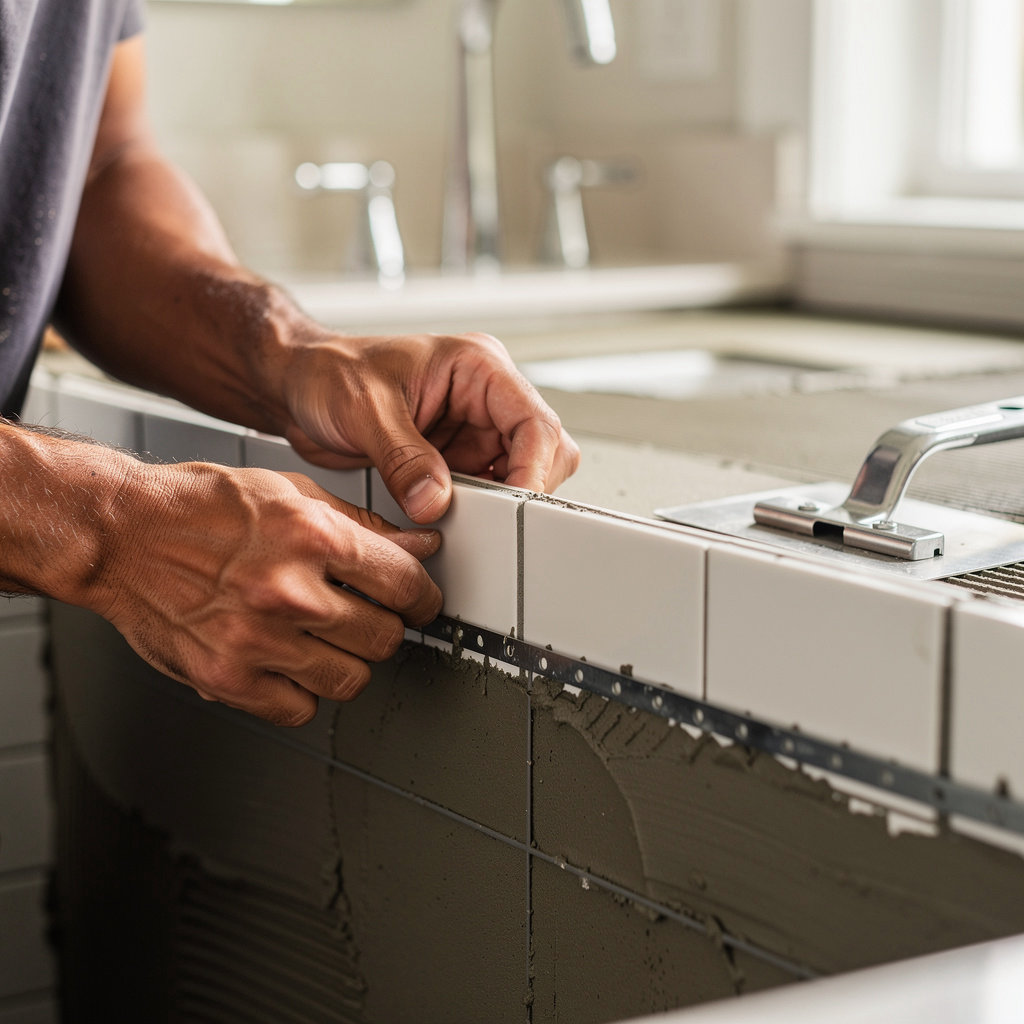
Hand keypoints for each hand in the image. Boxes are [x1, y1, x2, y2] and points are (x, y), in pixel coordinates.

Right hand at [92, 460, 441, 725]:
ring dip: (348, 661)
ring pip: (351, 679)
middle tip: (367, 615)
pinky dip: (303, 691)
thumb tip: (420, 545)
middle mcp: (289, 591)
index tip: (419, 601)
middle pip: (386, 637)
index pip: (406, 584)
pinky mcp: (227, 678)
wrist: (123, 536)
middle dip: (385, 626)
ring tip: (327, 639)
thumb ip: (363, 524)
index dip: (423, 597)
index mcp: (312, 536)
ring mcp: (258, 640)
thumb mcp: (291, 492)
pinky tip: (291, 662)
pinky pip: (300, 708)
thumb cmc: (200, 508)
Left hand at [278, 330, 580, 522]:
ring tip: (460, 515)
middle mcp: (484, 398)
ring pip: (518, 477)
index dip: (533, 468)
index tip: (512, 503)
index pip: (536, 421)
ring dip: (496, 503)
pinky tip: (446, 514)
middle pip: (543, 452)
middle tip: (489, 515)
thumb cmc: (327, 372)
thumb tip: (434, 501)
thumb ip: (403, 457)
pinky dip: (474, 511)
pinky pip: (484, 492)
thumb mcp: (364, 408)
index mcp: (478, 367)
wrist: (297, 387)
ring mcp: (472, 430)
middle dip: (521, 487)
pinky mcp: (455, 460)